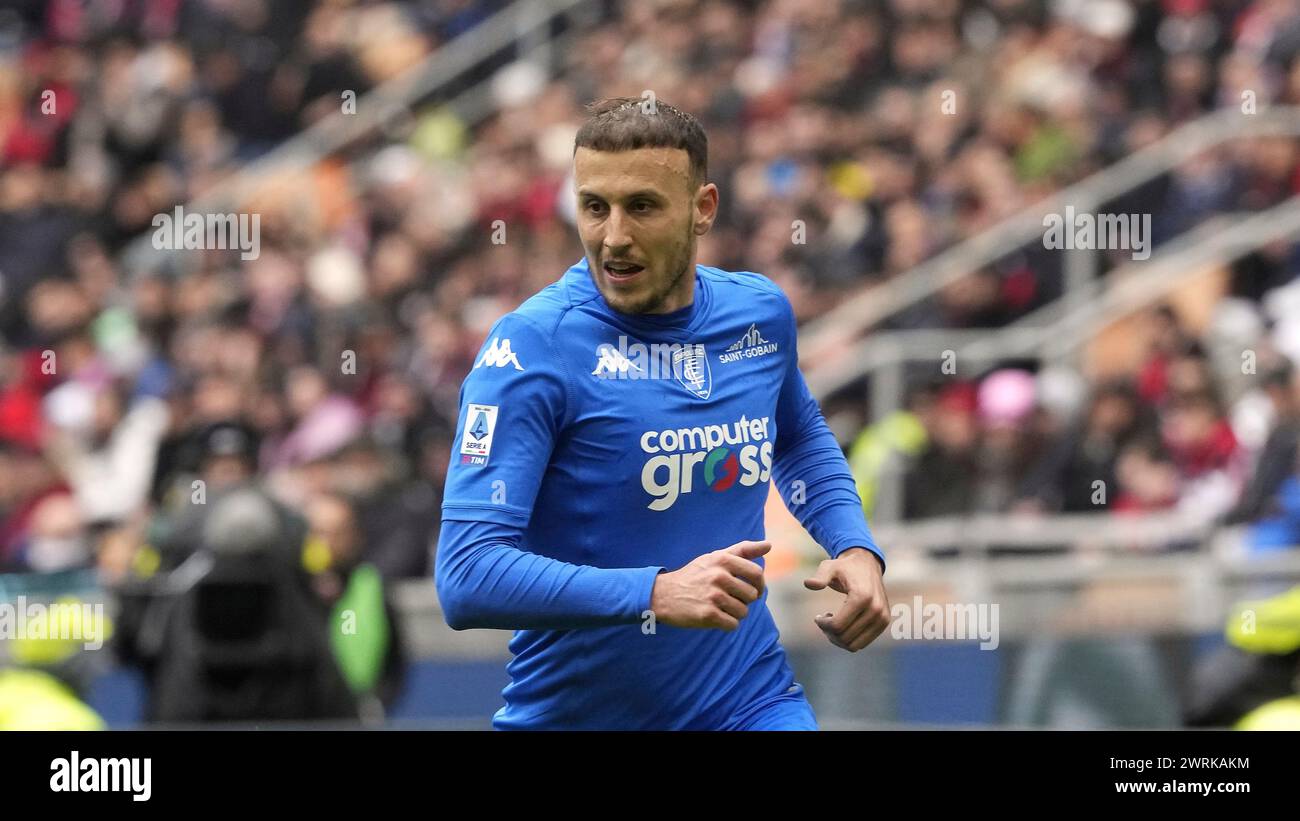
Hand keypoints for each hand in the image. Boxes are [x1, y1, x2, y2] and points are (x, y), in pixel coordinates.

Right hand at [649, 540, 768, 630]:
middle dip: (744, 600)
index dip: (758, 584)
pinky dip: (726, 624)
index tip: (752, 589)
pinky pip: (732, 624)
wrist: (663, 594)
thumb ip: (743, 550)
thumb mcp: (715, 557)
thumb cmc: (694, 575)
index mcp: (722, 560)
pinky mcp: (708, 615)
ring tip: (719, 607)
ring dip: (734, 613)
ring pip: (743, 612)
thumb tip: (769, 545)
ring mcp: (713, 596)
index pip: (757, 573)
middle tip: (728, 599)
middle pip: (752, 595)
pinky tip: (714, 617)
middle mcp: (719, 576)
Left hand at [804, 547, 889, 651]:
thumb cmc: (845, 567)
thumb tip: (808, 584)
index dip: (823, 625)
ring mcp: (882, 618)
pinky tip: (844, 625)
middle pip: (844, 637)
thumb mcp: (830, 567)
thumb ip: (820, 577)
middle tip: (824, 620)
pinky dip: (849, 640)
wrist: (867, 564)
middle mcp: (875, 609)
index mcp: (862, 597)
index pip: (837, 625)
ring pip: (854, 645)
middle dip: (829, 633)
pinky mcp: (884, 623)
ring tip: (832, 624)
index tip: (818, 617)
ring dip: (839, 640)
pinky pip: (863, 643)